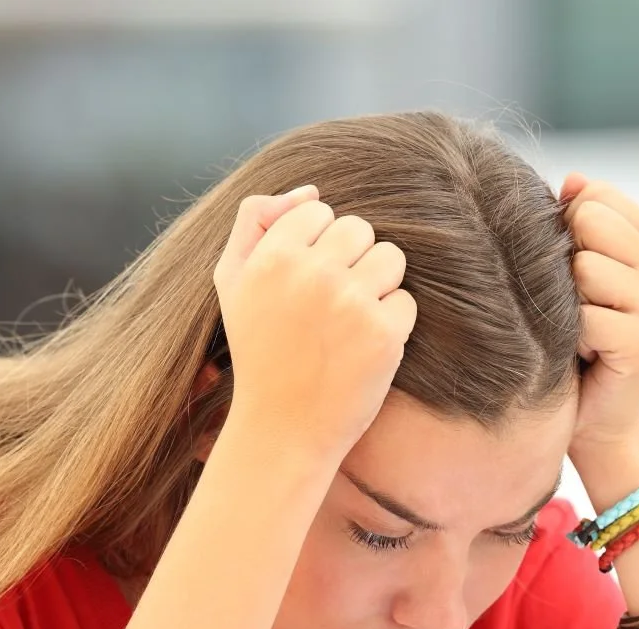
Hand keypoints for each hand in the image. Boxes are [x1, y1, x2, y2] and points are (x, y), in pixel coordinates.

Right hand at [214, 185, 417, 459]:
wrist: (281, 428)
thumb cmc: (258, 351)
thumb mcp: (233, 282)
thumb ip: (255, 221)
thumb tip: (310, 190)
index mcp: (272, 255)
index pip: (320, 210)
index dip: (317, 246)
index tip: (303, 283)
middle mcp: (312, 273)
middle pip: (359, 228)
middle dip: (351, 260)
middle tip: (329, 305)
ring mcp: (351, 303)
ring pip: (390, 257)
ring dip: (377, 285)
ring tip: (350, 322)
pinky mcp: (384, 334)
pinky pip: (406, 300)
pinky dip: (391, 323)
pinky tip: (361, 348)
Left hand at [561, 174, 638, 459]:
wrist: (594, 416)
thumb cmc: (579, 339)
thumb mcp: (577, 270)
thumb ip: (578, 220)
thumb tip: (573, 179)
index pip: (598, 197)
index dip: (569, 231)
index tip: (578, 275)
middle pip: (590, 223)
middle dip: (566, 263)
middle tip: (578, 306)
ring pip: (584, 268)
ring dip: (567, 305)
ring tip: (581, 331)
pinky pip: (584, 317)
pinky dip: (571, 339)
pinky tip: (586, 355)